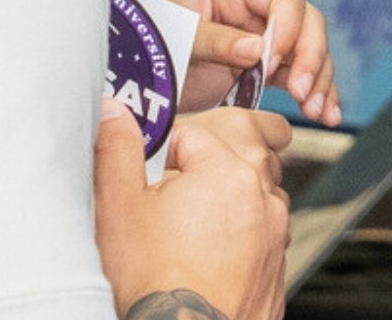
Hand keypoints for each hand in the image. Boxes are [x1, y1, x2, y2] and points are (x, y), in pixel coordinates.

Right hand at [93, 102, 290, 319]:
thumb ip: (118, 149)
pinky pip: (260, 235)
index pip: (195, 136)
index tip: (150, 179)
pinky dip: (239, 239)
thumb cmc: (153, 279)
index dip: (165, 155)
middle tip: (172, 199)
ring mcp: (275, 233)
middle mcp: (263, 196)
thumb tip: (115, 111)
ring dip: (227, 203)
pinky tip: (207, 259)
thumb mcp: (119, 206)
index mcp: (229, 170)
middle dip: (205, 170)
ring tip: (188, 232)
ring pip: (254, 196)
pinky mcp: (276, 267)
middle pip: (236, 158)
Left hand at [155, 0, 338, 123]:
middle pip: (306, 23)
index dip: (287, 29)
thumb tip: (259, 50)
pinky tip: (327, 114)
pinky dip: (316, 94)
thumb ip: (216, 41)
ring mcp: (263, 36)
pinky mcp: (264, 66)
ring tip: (319, 113)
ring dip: (320, 81)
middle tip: (303, 94)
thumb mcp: (175, 38)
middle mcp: (255, 8)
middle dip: (312, 59)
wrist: (128, 65)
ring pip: (309, 52)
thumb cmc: (145, 41)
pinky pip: (299, 75)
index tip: (271, 64)